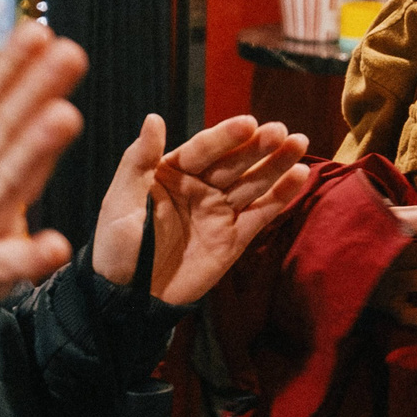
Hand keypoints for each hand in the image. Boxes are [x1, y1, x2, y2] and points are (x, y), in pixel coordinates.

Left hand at [91, 113, 312, 303]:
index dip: (225, 137)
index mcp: (171, 172)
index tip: (249, 123)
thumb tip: (154, 118)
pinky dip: (281, 196)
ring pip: (253, 183)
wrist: (128, 298)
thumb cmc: (116, 247)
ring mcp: (219, 211)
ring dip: (276, 163)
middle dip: (258, 146)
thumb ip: (138, 160)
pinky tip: (300, 175)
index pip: (203, 149)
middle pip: (234, 162)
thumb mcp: (120, 201)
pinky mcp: (234, 237)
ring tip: (299, 143)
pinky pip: (260, 214)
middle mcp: (200, 187)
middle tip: (281, 131)